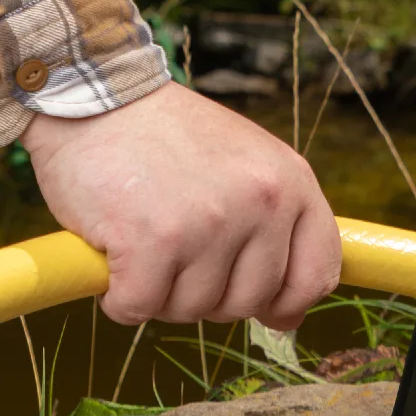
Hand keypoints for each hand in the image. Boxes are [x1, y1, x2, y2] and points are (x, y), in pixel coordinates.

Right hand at [22, 82, 341, 328]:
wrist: (97, 95)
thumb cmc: (169, 138)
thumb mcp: (247, 167)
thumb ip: (276, 232)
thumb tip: (289, 320)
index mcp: (292, 183)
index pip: (318, 272)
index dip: (288, 301)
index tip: (262, 305)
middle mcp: (261, 202)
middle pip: (249, 301)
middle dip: (208, 294)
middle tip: (177, 254)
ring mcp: (209, 223)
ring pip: (192, 310)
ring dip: (160, 293)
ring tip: (145, 241)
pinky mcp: (151, 241)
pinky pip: (138, 308)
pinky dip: (120, 298)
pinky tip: (115, 257)